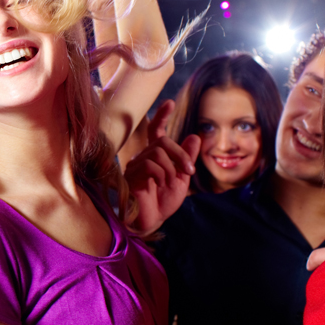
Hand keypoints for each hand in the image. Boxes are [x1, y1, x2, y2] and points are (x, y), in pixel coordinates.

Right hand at [124, 100, 199, 234]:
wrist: (152, 221)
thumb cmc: (164, 201)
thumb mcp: (182, 178)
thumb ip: (187, 159)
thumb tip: (195, 137)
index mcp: (155, 157)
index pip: (156, 132)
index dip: (161, 117)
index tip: (169, 102)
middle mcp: (142, 158)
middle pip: (162, 142)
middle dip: (180, 155)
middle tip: (189, 172)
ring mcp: (134, 166)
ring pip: (157, 153)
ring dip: (171, 169)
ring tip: (171, 184)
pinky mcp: (130, 177)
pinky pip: (149, 166)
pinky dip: (160, 175)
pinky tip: (159, 185)